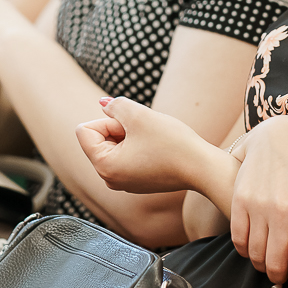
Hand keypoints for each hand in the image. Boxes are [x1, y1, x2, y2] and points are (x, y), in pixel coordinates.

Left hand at [76, 96, 213, 194]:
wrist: (203, 168)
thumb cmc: (172, 143)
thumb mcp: (139, 115)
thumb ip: (115, 105)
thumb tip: (103, 104)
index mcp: (104, 167)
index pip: (85, 130)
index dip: (109, 120)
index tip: (132, 127)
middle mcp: (109, 179)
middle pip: (98, 138)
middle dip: (119, 129)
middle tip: (145, 133)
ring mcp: (123, 182)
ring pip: (114, 145)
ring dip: (130, 135)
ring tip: (153, 142)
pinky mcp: (136, 181)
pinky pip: (126, 155)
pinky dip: (139, 146)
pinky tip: (158, 150)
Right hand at [226, 114, 287, 287]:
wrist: (277, 136)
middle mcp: (282, 211)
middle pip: (276, 261)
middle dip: (278, 277)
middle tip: (281, 279)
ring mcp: (258, 206)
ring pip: (256, 253)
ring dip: (261, 266)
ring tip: (268, 266)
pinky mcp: (240, 200)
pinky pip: (238, 237)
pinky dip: (244, 250)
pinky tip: (252, 251)